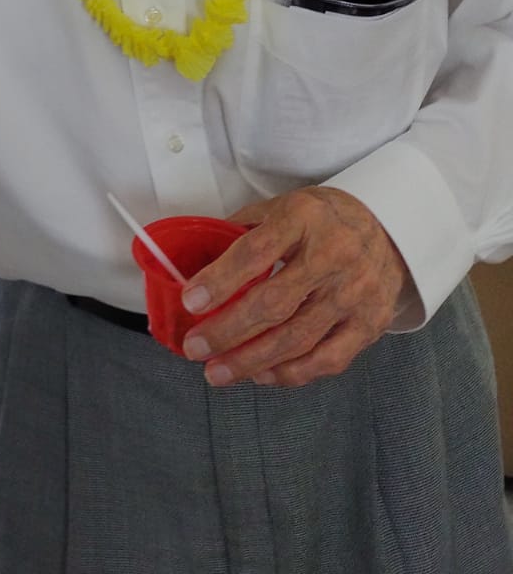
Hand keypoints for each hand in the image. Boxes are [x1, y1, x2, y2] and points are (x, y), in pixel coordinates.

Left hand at [178, 187, 410, 388]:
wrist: (390, 228)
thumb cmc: (323, 219)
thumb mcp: (283, 206)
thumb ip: (242, 231)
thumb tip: (196, 265)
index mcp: (303, 218)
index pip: (256, 253)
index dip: (221, 280)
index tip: (191, 301)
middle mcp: (333, 256)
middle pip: (274, 304)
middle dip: (228, 331)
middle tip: (196, 348)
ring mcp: (354, 294)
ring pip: (297, 339)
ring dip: (252, 362)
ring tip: (218, 372)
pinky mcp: (370, 324)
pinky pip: (327, 360)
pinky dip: (291, 373)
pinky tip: (262, 375)